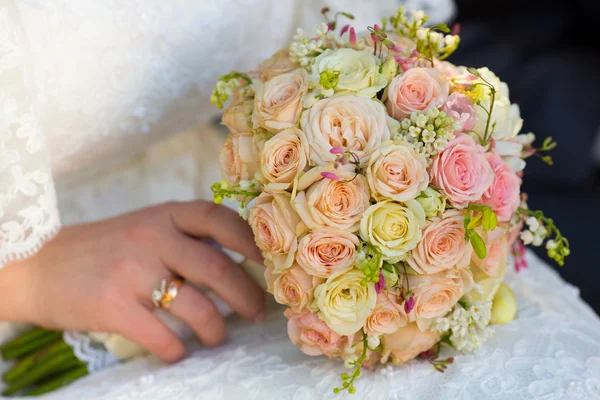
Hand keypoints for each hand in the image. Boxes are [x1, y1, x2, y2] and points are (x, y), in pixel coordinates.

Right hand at [0, 201, 264, 362]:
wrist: (38, 265)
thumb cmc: (103, 248)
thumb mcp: (144, 226)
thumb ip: (185, 235)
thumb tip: (237, 258)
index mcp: (164, 214)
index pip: (220, 219)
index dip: (252, 242)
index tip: (270, 264)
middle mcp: (152, 237)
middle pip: (218, 269)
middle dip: (248, 296)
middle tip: (257, 312)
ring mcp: (132, 272)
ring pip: (197, 308)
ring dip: (217, 330)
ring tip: (218, 338)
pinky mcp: (113, 307)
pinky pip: (163, 337)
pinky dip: (179, 350)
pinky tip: (180, 351)